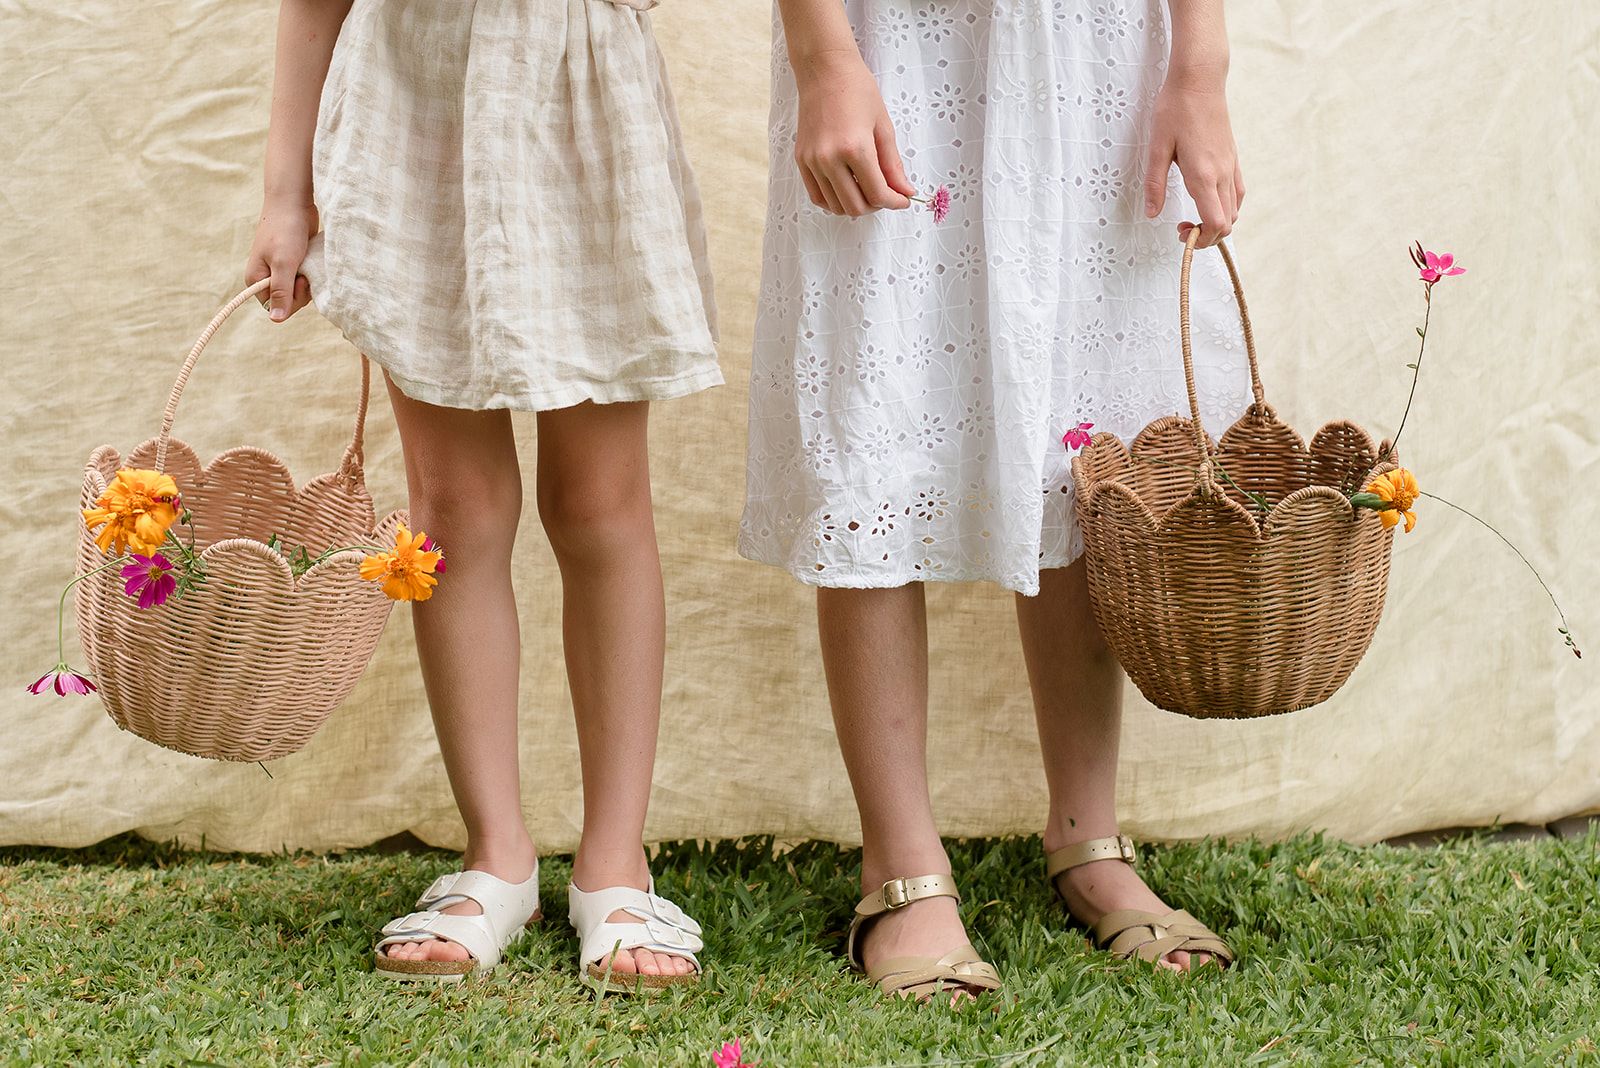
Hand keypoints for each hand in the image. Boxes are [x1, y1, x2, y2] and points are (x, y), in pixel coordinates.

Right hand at [244, 201, 317, 321]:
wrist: (293, 203)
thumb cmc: (285, 230)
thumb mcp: (283, 263)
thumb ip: (281, 291)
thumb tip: (276, 319)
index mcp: (256, 279)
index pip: (276, 308)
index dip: (291, 300)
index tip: (300, 281)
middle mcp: (266, 277)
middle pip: (288, 302)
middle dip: (301, 291)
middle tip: (304, 271)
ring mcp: (279, 270)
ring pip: (298, 291)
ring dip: (307, 282)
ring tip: (306, 263)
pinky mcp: (293, 263)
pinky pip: (303, 279)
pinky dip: (310, 274)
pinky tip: (310, 262)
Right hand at [793, 49, 915, 216]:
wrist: (825, 69)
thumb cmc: (858, 90)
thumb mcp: (883, 127)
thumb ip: (893, 165)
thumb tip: (904, 192)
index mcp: (855, 148)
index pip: (877, 194)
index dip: (895, 202)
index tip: (903, 200)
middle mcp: (829, 159)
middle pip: (855, 207)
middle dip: (876, 206)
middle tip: (886, 194)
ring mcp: (812, 161)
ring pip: (836, 206)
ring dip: (856, 205)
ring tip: (867, 189)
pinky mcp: (801, 160)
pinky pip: (817, 196)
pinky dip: (834, 200)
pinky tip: (847, 189)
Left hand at [1142, 67, 1242, 247]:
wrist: (1200, 79)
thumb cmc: (1176, 109)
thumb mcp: (1157, 147)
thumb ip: (1155, 184)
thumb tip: (1152, 214)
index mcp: (1204, 175)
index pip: (1215, 224)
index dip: (1201, 239)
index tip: (1181, 233)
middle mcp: (1223, 173)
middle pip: (1228, 223)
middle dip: (1207, 236)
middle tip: (1183, 227)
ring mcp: (1231, 166)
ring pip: (1235, 209)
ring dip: (1217, 222)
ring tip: (1193, 215)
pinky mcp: (1233, 158)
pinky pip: (1237, 192)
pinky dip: (1225, 206)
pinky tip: (1206, 199)